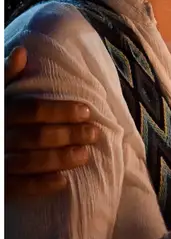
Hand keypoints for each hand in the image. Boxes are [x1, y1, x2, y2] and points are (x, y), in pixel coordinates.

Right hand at [5, 46, 98, 198]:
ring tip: (85, 155)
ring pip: (28, 161)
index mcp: (0, 111)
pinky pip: (16, 186)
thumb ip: (6, 76)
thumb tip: (21, 51)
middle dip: (69, 135)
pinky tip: (63, 181)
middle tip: (94, 134)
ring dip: (60, 159)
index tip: (87, 111)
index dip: (61, 111)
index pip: (31, 110)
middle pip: (36, 136)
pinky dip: (40, 184)